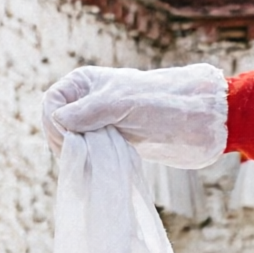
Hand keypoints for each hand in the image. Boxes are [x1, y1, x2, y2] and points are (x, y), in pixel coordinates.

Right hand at [41, 64, 228, 167]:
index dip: (55, 123)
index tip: (70, 141)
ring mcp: (103, 122)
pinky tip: (98, 169)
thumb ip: (88, 111)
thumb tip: (58, 121)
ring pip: (75, 141)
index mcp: (86, 83)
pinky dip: (92, 162)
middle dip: (64, 141)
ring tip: (93, 163)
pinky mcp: (117, 141)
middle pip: (59, 124)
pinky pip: (93, 152)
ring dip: (79, 154)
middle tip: (81, 157)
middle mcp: (91, 100)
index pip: (52, 103)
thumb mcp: (121, 103)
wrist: (200, 121)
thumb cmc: (163, 104)